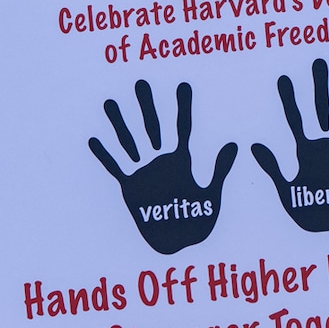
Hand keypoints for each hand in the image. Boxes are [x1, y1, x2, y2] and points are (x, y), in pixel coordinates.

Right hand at [89, 80, 237, 253]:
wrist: (178, 244)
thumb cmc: (197, 223)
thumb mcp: (211, 195)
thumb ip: (219, 169)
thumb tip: (233, 144)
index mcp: (182, 161)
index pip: (183, 127)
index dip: (183, 107)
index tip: (183, 85)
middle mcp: (161, 162)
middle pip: (153, 127)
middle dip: (147, 106)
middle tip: (141, 82)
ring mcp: (144, 173)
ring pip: (130, 142)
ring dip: (120, 123)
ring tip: (110, 102)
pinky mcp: (130, 188)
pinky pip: (116, 168)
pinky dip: (105, 155)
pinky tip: (94, 139)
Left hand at [252, 59, 328, 234]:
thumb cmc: (310, 213)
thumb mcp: (287, 190)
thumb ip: (274, 168)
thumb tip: (254, 145)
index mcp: (305, 150)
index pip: (295, 119)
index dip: (289, 99)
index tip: (283, 78)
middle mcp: (326, 143)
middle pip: (323, 108)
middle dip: (321, 86)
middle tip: (319, 62)